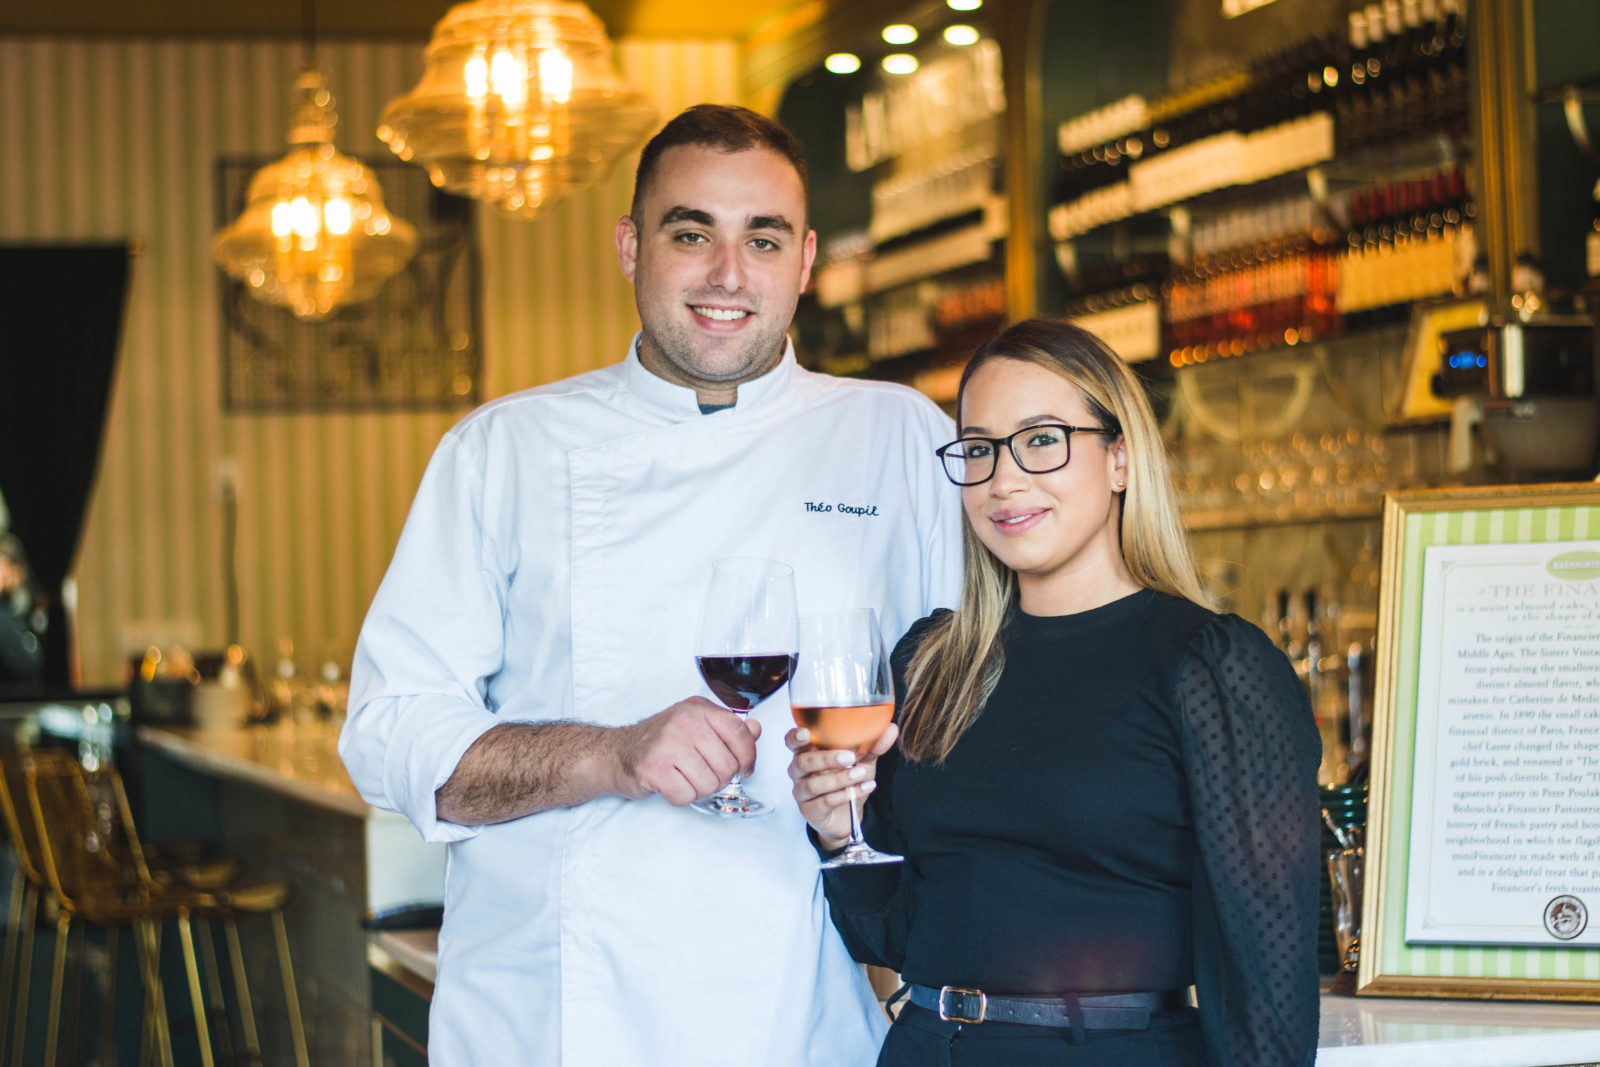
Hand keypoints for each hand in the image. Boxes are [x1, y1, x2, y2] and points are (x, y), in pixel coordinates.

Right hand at [610, 697, 761, 806]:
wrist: (617, 752)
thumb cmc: (661, 741)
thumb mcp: (696, 726)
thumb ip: (727, 730)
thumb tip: (756, 729)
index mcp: (698, 709)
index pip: (738, 733)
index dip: (748, 756)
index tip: (744, 769)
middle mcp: (683, 721)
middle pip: (726, 765)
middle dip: (719, 778)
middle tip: (702, 774)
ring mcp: (667, 744)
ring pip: (709, 783)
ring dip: (699, 789)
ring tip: (685, 778)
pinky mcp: (653, 768)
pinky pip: (686, 796)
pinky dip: (681, 797)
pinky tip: (671, 784)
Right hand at [785, 723, 896, 849]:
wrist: (847, 817)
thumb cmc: (847, 781)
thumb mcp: (862, 761)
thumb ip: (873, 746)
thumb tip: (891, 729)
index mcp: (808, 752)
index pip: (792, 742)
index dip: (795, 737)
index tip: (806, 733)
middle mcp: (800, 771)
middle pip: (803, 762)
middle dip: (826, 759)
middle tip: (850, 757)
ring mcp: (802, 792)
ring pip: (813, 784)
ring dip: (840, 779)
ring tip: (861, 774)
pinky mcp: (811, 810)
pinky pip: (825, 801)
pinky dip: (847, 794)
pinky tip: (865, 788)